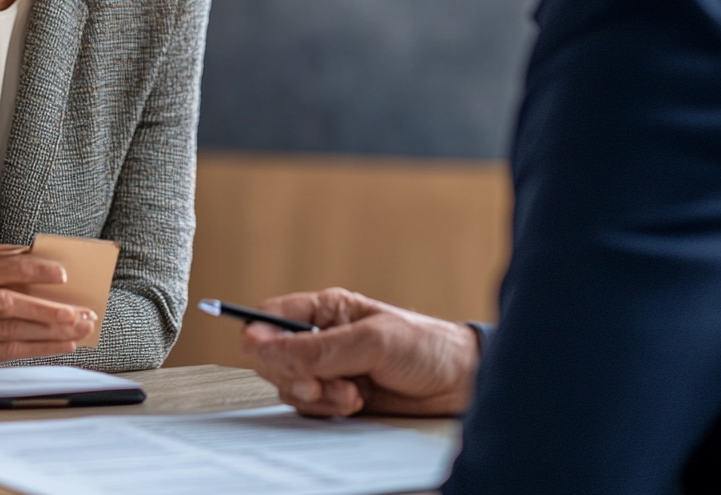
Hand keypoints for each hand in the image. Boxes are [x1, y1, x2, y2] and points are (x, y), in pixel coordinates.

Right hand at [0, 244, 95, 366]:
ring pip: (8, 333)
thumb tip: (41, 256)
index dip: (32, 271)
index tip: (62, 274)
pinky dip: (35, 349)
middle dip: (47, 309)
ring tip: (79, 328)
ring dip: (48, 332)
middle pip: (6, 305)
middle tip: (80, 311)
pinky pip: (3, 354)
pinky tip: (60, 344)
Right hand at [241, 287, 478, 417]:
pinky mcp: (338, 399)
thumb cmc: (425, 348)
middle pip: (273, 358)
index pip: (270, 318)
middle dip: (293, 374)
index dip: (259, 337)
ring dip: (316, 396)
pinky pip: (311, 409)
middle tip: (321, 382)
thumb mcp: (369, 341)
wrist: (460, 386)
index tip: (261, 355)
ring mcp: (329, 371)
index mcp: (326, 310)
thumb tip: (264, 346)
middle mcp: (321, 338)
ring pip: (290, 387)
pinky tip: (355, 405)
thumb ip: (316, 348)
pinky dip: (327, 410)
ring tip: (351, 394)